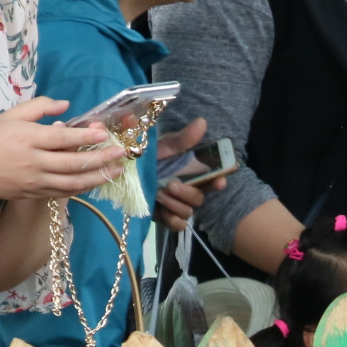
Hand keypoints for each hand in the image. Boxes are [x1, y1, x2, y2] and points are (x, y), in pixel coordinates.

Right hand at [0, 97, 130, 202]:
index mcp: (28, 139)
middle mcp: (34, 162)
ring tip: (116, 170)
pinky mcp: (36, 194)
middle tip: (120, 153)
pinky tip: (97, 181)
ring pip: (73, 182)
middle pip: (73, 163)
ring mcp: (36, 181)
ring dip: (98, 177)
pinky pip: (65, 192)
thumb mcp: (12, 115)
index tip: (103, 134)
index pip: (61, 138)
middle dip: (100, 158)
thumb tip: (66, 105)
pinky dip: (83, 187)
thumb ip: (39, 107)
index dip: (84, 137)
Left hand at [153, 116, 223, 230]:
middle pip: (200, 198)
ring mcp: (178, 205)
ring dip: (175, 204)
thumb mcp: (166, 146)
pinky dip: (172, 219)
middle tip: (171, 185)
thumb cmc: (151, 157)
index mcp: (193, 173)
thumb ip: (183, 139)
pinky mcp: (166, 217)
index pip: (213, 180)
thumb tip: (202, 122)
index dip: (218, 182)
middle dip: (188, 193)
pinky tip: (162, 210)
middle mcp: (189, 190)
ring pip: (188, 211)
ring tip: (159, 194)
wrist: (127, 170)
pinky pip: (177, 224)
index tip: (219, 181)